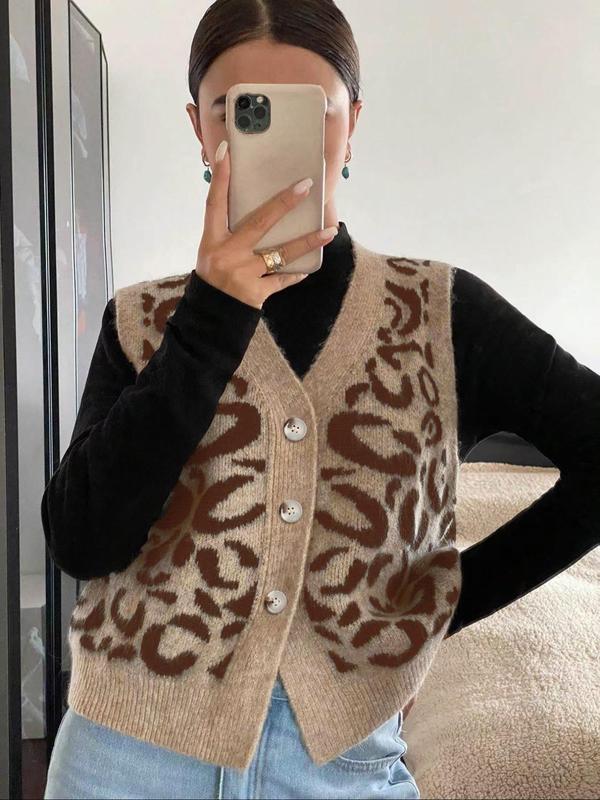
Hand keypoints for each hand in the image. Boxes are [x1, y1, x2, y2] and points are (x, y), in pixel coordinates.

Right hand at [195, 139, 337, 309]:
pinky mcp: (256, 293)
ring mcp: (242, 274)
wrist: (211, 315)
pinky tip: (309, 268)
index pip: (215, 202)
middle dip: (284, 203)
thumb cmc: (214, 276)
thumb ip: (231, 231)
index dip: (220, 177)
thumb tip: (263, 209)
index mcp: (212, 240)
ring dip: (307, 241)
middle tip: (306, 186)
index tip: (226, 152)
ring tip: (330, 231)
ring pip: (281, 253)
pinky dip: (295, 274)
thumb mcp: (212, 250)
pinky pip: (282, 279)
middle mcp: (226, 254)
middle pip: (259, 223)